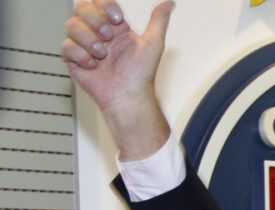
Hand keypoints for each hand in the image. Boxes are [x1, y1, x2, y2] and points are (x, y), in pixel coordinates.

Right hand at [62, 0, 174, 159]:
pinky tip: (94, 65)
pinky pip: (66, 47)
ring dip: (88, 40)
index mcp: (115, 27)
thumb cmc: (141, 74)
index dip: (105, 6)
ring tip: (102, 55)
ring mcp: (85, 45)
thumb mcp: (153, 44)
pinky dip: (82, 56)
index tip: (117, 21)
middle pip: (81, 8)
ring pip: (71, 25)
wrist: (127, 96)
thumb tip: (169, 4)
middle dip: (94, 21)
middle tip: (108, 37)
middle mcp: (98, 33)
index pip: (100, 2)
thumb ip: (158, 21)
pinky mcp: (74, 59)